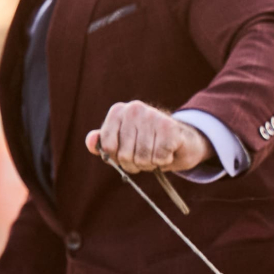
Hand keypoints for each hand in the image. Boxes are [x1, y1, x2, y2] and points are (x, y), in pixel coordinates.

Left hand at [88, 101, 210, 173]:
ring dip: (151, 163)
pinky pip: (159, 158)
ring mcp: (152, 116)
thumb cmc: (149, 144)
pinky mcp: (170, 127)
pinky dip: (165, 161)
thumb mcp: (123, 143)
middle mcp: (134, 109)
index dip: (118, 158)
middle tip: (146, 156)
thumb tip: (90, 141)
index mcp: (118, 111)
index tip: (128, 153)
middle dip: (136, 164)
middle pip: (124, 155)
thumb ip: (104, 143)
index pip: (107, 146)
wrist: (183, 141)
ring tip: (157, 153)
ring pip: (142, 158)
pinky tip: (168, 151)